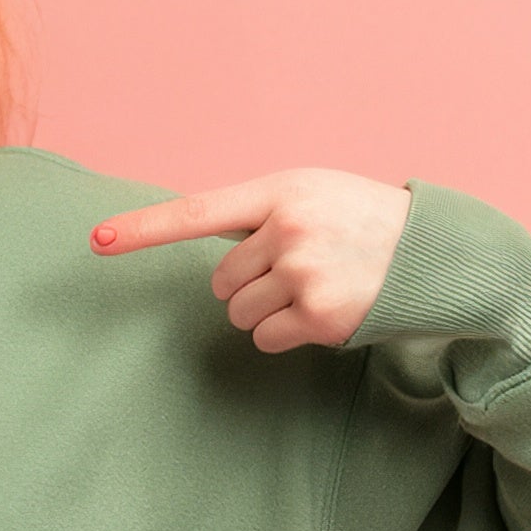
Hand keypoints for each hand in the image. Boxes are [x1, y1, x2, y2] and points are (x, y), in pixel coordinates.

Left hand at [88, 167, 410, 353]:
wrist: (434, 252)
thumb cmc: (361, 220)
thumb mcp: (310, 192)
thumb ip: (258, 213)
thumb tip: (206, 247)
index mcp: (278, 192)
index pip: (195, 212)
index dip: (142, 229)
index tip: (96, 241)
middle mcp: (287, 230)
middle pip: (222, 282)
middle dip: (250, 284)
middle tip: (300, 269)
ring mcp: (303, 274)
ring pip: (241, 313)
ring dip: (268, 311)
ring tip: (318, 286)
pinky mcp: (319, 316)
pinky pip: (268, 338)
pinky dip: (287, 334)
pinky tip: (326, 310)